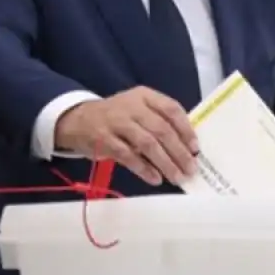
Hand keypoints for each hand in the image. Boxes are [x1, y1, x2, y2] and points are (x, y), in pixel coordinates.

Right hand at [56, 87, 198, 185]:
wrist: (78, 119)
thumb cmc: (118, 117)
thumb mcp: (138, 109)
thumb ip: (159, 121)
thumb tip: (187, 148)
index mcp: (145, 96)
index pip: (171, 109)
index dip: (186, 129)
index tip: (196, 148)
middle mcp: (132, 106)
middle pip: (161, 129)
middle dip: (179, 152)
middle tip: (191, 169)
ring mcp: (117, 122)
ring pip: (147, 143)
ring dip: (165, 163)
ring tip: (177, 177)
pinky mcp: (104, 140)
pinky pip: (128, 156)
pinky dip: (143, 168)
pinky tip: (155, 178)